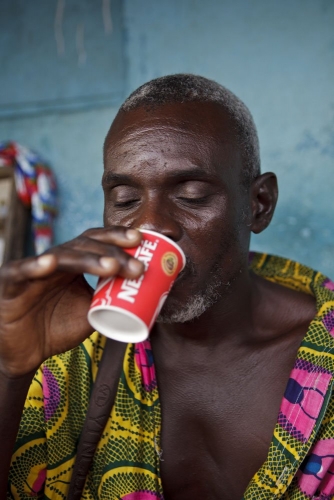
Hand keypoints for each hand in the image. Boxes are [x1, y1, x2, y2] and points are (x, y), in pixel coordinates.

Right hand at [0, 227, 143, 377]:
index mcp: (75, 263)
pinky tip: (49, 263)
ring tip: (110, 267)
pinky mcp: (11, 284)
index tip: (141, 240)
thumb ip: (111, 300)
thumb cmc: (56, 328)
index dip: (117, 237)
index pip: (97, 241)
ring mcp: (34, 270)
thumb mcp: (90, 313)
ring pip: (61, 256)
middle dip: (113, 253)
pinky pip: (21, 272)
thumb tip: (146, 293)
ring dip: (87, 259)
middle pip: (85, 246)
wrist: (25, 353)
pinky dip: (34, 266)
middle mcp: (56, 260)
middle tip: (137, 267)